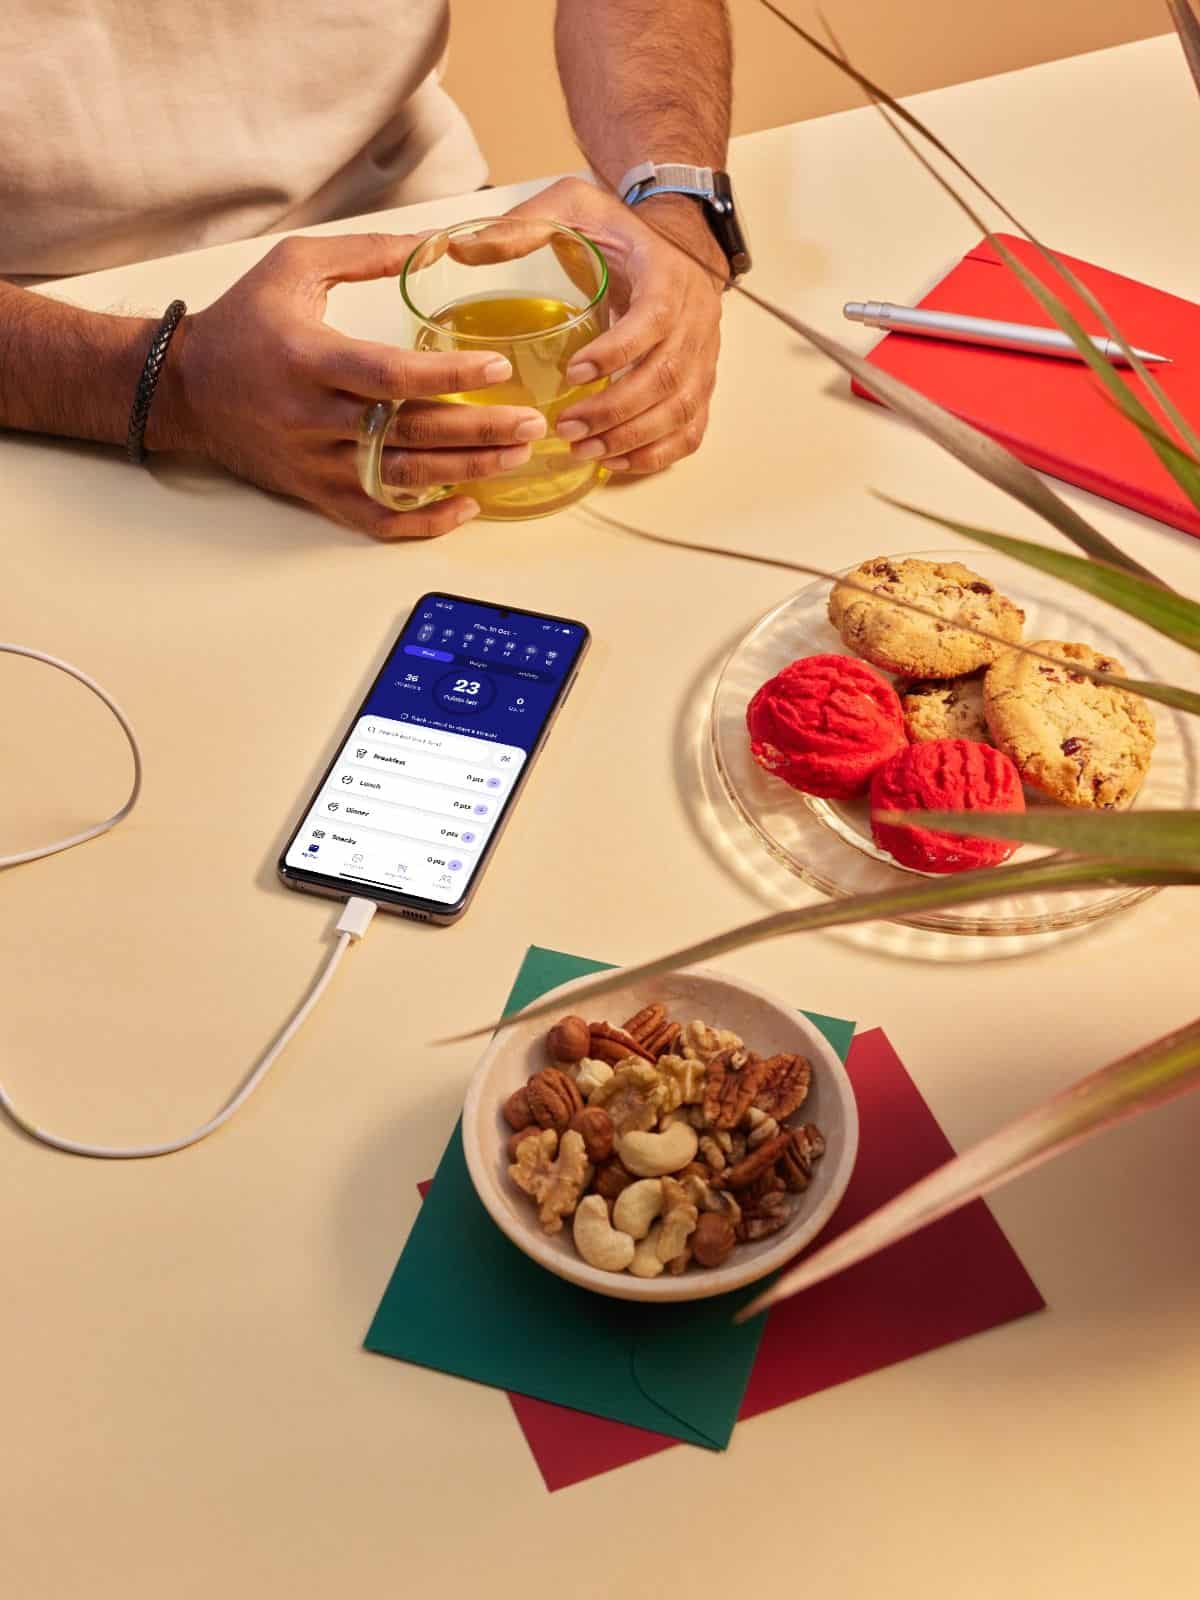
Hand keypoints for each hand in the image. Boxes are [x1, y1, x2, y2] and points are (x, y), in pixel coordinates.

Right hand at [162, 233, 548, 537]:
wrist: (185, 389)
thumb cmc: (244, 321)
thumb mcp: (295, 267)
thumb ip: (366, 252)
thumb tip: (434, 241)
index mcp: (309, 357)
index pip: (389, 375)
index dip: (447, 375)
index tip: (498, 370)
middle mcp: (313, 417)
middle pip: (409, 433)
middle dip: (478, 430)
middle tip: (532, 423)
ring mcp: (315, 462)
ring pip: (401, 479)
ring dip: (465, 472)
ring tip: (516, 456)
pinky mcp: (315, 492)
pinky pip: (376, 519)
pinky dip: (423, 521)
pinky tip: (466, 506)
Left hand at [501, 178, 724, 474]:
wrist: (680, 238)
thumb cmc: (622, 231)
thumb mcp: (573, 207)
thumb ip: (524, 226)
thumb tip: (462, 250)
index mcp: (667, 275)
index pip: (654, 319)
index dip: (617, 352)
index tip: (573, 372)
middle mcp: (695, 319)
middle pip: (666, 377)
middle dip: (615, 411)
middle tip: (566, 428)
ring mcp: (704, 356)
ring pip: (680, 410)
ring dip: (632, 438)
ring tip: (582, 450)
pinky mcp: (701, 383)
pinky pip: (690, 429)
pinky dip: (656, 454)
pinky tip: (615, 462)